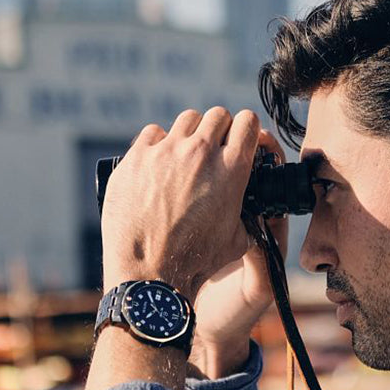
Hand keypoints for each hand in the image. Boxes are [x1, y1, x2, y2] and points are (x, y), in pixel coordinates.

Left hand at [101, 107, 259, 300]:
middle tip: (212, 149)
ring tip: (183, 156)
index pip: (248, 122)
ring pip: (186, 120)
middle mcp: (200, 153)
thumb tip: (252, 206)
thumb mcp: (238, 239)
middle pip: (218, 115)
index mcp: (232, 169)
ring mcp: (166, 152)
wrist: (149, 274)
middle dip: (219, 129)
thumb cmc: (195, 262)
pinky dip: (158, 145)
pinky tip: (156, 164)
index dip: (246, 129)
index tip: (238, 139)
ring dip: (189, 134)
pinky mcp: (136, 158)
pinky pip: (152, 134)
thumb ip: (248, 212)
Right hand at [190, 128, 288, 376]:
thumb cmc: (236, 313)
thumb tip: (260, 230)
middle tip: (220, 132)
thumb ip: (262, 262)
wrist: (207, 331)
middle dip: (232, 143)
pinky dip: (177, 175)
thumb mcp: (255, 289)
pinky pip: (184, 190)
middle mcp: (240, 216)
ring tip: (190, 142)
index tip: (256, 140)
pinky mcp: (186, 225)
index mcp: (261, 225)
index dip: (266, 153)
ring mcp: (211, 218)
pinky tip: (166, 166)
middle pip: (240, 164)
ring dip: (202, 154)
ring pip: (210, 172)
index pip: (270, 176)